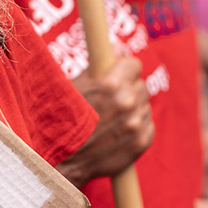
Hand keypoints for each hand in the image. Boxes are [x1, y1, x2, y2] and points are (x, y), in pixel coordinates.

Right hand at [59, 56, 154, 186]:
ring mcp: (136, 124)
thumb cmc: (59, 119)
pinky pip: (149, 125)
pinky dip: (138, 127)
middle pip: (140, 85)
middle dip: (128, 90)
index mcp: (111, 84)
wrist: (58, 162)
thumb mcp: (73, 86)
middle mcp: (127, 103)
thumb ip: (98, 65)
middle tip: (110, 101)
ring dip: (133, 109)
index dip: (124, 69)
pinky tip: (119, 132)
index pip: (134, 64)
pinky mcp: (141, 143)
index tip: (118, 75)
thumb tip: (118, 45)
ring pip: (144, 106)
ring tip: (111, 120)